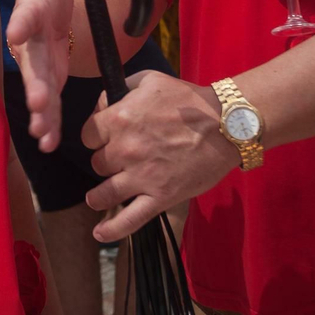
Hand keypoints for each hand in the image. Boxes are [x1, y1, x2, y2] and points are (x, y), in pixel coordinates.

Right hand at [6, 0, 75, 151]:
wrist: (49, 7)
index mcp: (30, 11)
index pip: (24, 16)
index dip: (20, 23)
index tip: (17, 33)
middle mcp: (28, 42)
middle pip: (30, 63)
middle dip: (34, 84)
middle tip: (39, 102)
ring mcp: (37, 64)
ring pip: (37, 90)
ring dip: (41, 113)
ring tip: (44, 135)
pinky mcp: (48, 79)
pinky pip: (48, 104)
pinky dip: (50, 124)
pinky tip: (50, 143)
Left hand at [82, 69, 235, 241]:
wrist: (226, 124)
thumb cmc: (189, 100)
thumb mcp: (150, 80)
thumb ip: (121, 89)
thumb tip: (102, 103)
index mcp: (120, 118)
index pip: (88, 135)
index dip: (96, 136)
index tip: (105, 138)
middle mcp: (125, 149)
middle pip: (97, 163)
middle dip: (106, 161)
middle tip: (120, 160)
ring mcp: (142, 175)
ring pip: (104, 192)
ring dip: (99, 195)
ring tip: (97, 197)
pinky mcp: (161, 196)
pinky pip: (130, 219)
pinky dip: (112, 229)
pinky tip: (100, 234)